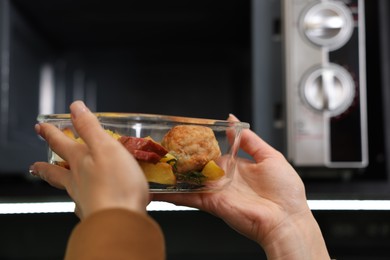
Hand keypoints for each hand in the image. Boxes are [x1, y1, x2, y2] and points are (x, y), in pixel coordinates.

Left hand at [30, 101, 148, 218]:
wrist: (119, 220)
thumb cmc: (116, 185)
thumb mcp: (106, 147)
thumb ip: (90, 127)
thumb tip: (75, 107)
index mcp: (80, 161)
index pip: (60, 143)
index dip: (51, 133)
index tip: (41, 126)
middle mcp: (77, 180)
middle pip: (56, 171)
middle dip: (45, 165)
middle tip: (35, 164)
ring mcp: (83, 198)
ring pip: (67, 188)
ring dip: (59, 183)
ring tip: (57, 183)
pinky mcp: (94, 213)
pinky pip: (82, 205)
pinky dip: (80, 202)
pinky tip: (83, 204)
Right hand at [154, 115, 329, 258]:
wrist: (285, 219)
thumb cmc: (285, 191)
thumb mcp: (270, 155)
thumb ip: (249, 139)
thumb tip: (233, 121)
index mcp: (237, 165)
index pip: (214, 152)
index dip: (201, 144)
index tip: (187, 135)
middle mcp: (224, 178)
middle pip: (198, 165)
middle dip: (183, 158)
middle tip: (165, 148)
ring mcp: (216, 190)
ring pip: (189, 181)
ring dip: (173, 175)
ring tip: (154, 166)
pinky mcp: (211, 202)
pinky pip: (189, 198)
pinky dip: (172, 195)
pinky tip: (157, 190)